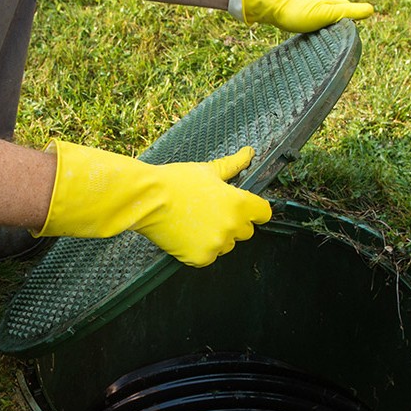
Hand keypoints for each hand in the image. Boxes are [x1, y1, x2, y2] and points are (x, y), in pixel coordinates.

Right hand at [34, 141, 271, 266]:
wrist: (147, 199)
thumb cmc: (176, 182)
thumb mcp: (208, 170)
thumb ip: (233, 165)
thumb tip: (249, 152)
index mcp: (239, 204)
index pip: (264, 213)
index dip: (255, 210)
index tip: (245, 208)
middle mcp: (232, 227)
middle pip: (246, 231)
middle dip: (234, 223)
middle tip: (211, 212)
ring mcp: (217, 244)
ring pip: (227, 245)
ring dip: (218, 237)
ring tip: (196, 222)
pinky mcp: (201, 258)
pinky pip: (209, 255)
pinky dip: (200, 248)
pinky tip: (187, 233)